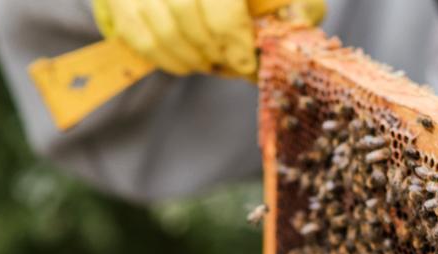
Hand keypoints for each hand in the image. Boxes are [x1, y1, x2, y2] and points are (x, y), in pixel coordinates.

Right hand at [92, 0, 326, 76]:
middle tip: (227, 64)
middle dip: (210, 50)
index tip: (247, 64)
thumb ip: (301, 7)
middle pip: (184, 14)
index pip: (221, 6)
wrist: (206, 1)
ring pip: (160, 27)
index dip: (235, 40)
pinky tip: (186, 62)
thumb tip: (298, 27)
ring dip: (189, 57)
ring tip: (209, 62)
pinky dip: (164, 57)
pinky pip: (136, 35)